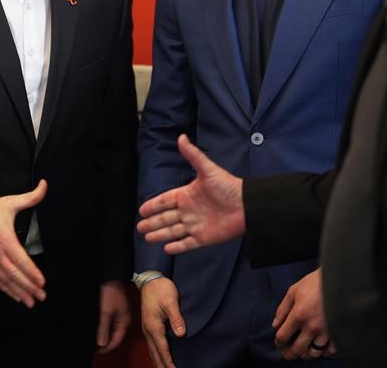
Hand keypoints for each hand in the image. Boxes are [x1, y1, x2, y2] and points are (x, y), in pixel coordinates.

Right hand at [0, 179, 47, 307]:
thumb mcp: (8, 202)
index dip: (31, 272)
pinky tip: (16, 296)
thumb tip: (44, 185)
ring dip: (19, 292)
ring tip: (31, 301)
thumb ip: (30, 197)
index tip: (42, 281)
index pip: (20, 259)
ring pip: (5, 280)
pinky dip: (6, 290)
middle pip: (14, 274)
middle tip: (41, 296)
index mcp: (4, 238)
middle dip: (28, 286)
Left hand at [96, 280, 131, 353]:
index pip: (116, 341)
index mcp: (124, 322)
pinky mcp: (116, 310)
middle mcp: (124, 320)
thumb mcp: (105, 311)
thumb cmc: (111, 291)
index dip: (106, 348)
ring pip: (112, 330)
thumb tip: (101, 344)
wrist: (113, 275)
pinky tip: (97, 328)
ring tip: (94, 339)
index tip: (96, 351)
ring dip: (104, 335)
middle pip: (115, 336)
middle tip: (93, 346)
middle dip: (105, 342)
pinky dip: (104, 327)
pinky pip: (111, 323)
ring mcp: (120, 315)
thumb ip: (103, 328)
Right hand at [137, 135, 244, 253]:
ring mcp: (196, 225)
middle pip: (165, 218)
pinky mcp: (204, 238)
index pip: (164, 201)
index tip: (141, 210)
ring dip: (160, 234)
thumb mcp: (207, 169)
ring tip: (147, 237)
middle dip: (152, 222)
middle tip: (139, 227)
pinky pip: (187, 243)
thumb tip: (181, 137)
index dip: (153, 205)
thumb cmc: (228, 186)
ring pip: (173, 231)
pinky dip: (177, 247)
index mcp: (187, 195)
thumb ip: (193, 155)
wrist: (247, 205)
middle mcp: (189, 210)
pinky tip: (167, 249)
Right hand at [140, 276, 184, 367]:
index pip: (163, 349)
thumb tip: (181, 334)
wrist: (150, 279)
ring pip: (152, 349)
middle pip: (155, 353)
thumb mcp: (171, 302)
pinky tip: (158, 355)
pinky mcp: (148, 324)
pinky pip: (151, 343)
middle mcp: (148, 329)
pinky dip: (155, 353)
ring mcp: (147, 327)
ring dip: (158, 361)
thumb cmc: (161, 288)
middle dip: (162, 365)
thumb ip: (176, 318)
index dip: (169, 361)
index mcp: (154, 326)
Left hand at [273, 268, 336, 359]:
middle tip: (287, 353)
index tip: (279, 342)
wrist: (337, 279)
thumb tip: (275, 325)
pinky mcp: (337, 332)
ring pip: (314, 354)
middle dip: (289, 354)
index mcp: (298, 315)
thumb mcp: (293, 291)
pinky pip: (330, 351)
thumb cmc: (314, 283)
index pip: (282, 337)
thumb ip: (282, 309)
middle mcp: (311, 327)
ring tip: (304, 349)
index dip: (278, 342)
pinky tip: (320, 347)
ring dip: (306, 354)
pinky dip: (324, 352)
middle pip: (297, 350)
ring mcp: (326, 331)